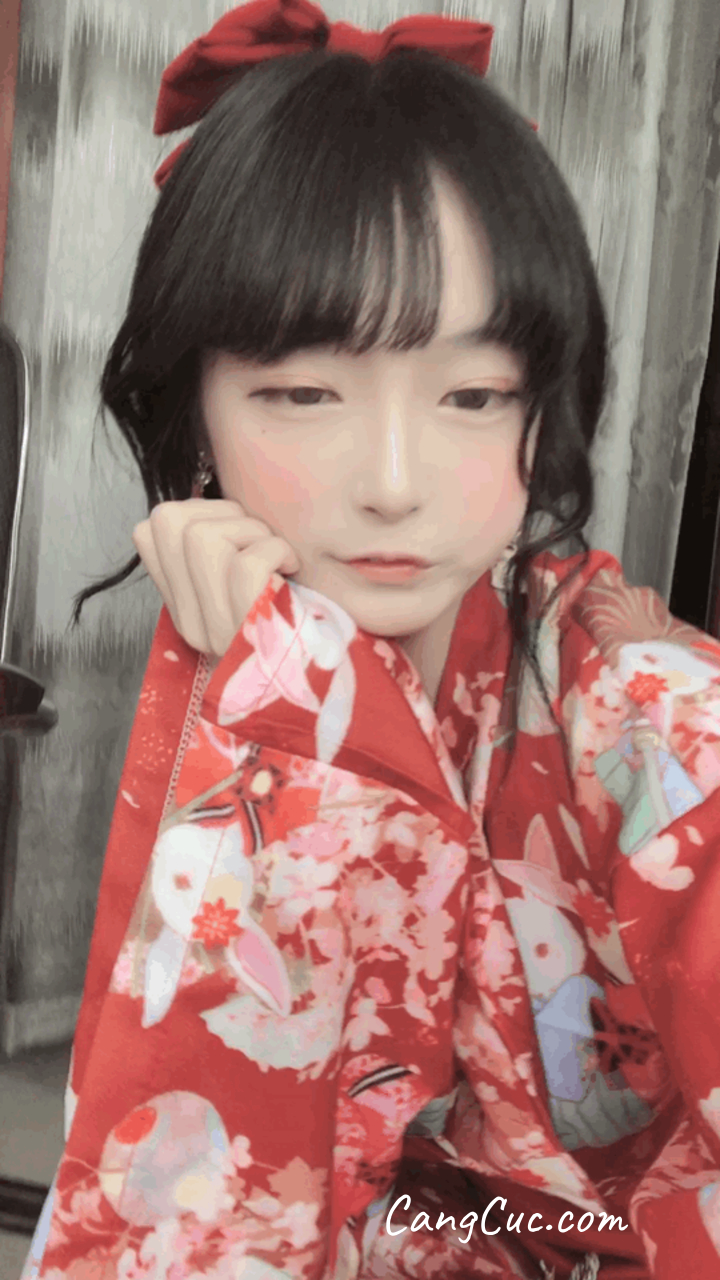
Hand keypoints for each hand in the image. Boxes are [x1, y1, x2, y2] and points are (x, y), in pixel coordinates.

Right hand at [132, 498, 299, 656]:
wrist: (323, 686)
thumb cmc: (298, 620)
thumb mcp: (247, 587)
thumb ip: (223, 555)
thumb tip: (223, 506)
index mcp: (184, 606)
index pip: (148, 531)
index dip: (194, 511)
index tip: (234, 530)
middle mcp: (191, 619)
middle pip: (168, 521)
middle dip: (224, 512)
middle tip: (259, 540)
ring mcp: (214, 627)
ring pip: (201, 536)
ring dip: (251, 530)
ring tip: (277, 555)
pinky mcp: (246, 627)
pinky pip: (248, 562)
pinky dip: (276, 550)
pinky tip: (291, 567)